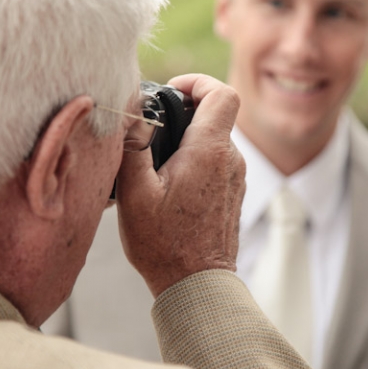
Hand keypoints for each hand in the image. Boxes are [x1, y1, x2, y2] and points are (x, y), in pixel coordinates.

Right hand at [114, 74, 244, 296]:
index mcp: (209, 151)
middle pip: (215, 115)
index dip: (197, 82)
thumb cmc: (164, 244)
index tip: (171, 91)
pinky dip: (196, 161)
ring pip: (214, 140)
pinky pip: (217, 163)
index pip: (221, 92)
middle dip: (184, 113)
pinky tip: (170, 185)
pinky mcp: (234, 194)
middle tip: (152, 131)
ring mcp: (236, 178)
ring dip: (188, 140)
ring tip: (156, 164)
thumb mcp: (135, 193)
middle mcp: (230, 160)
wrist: (197, 286)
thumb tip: (131, 109)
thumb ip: (133, 145)